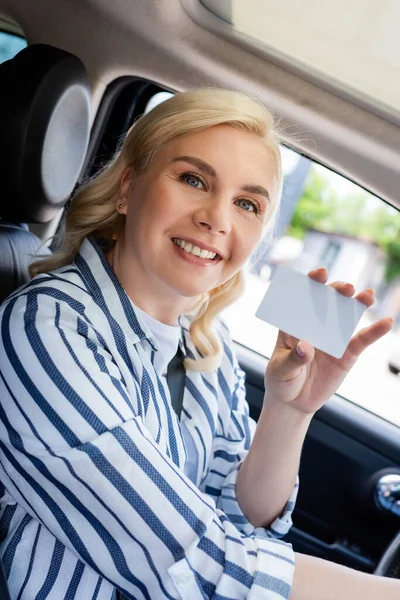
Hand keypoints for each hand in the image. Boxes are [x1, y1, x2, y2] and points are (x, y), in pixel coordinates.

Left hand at [264, 268, 393, 414]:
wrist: (293, 402)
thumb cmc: (281, 380)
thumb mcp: (280, 370)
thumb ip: (293, 359)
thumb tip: (307, 347)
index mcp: (293, 324)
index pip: (302, 298)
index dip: (311, 283)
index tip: (320, 273)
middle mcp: (314, 326)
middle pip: (326, 302)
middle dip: (336, 291)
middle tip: (345, 287)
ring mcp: (332, 338)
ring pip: (346, 317)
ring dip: (357, 304)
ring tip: (367, 296)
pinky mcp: (346, 354)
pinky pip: (361, 341)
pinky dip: (374, 332)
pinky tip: (386, 322)